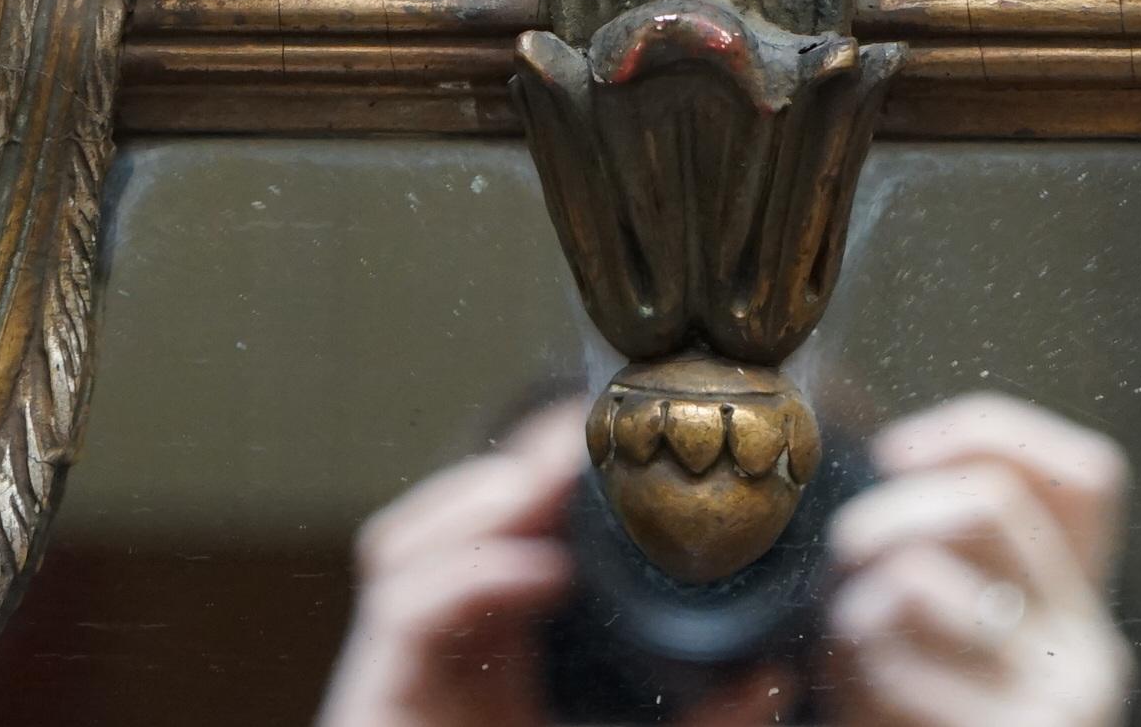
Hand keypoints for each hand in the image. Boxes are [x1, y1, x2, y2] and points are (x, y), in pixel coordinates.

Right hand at [317, 401, 792, 726]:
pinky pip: (402, 617)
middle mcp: (436, 663)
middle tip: (584, 440)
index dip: (545, 477)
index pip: (501, 539)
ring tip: (553, 481)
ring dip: (477, 506)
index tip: (614, 442)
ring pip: (403, 551)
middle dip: (509, 474)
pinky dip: (467, 579)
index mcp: (492, 664)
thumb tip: (772, 675)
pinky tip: (538, 572)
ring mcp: (396, 681)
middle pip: (445, 526)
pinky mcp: (368, 705)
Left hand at [823, 393, 1132, 726]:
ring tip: (849, 648)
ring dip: (856, 599)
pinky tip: (858, 704)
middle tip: (847, 554)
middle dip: (891, 505)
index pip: (1090, 476)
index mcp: (1076, 609)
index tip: (899, 452)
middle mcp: (1091, 647)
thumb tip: (899, 458)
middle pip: (994, 498)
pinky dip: (852, 670)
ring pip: (923, 574)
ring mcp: (1063, 700)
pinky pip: (895, 662)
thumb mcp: (940, 642)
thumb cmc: (924, 726)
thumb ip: (942, 558)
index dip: (987, 433)